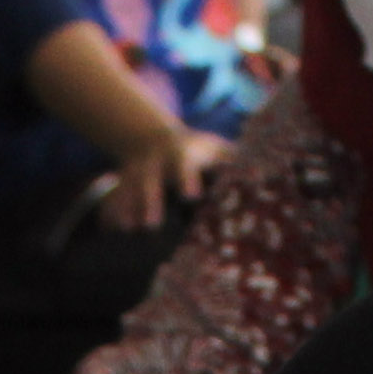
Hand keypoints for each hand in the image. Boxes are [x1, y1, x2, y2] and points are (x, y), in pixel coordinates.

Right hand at [105, 117, 226, 230]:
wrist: (155, 141)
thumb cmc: (200, 154)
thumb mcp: (216, 150)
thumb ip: (233, 162)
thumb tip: (263, 175)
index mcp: (181, 153)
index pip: (183, 163)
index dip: (186, 178)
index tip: (191, 197)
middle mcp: (155, 162)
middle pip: (150, 180)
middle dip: (149, 201)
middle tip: (151, 226)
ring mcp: (135, 174)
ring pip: (128, 191)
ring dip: (127, 210)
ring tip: (127, 231)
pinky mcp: (122, 187)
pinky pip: (113, 201)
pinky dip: (110, 214)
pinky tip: (109, 231)